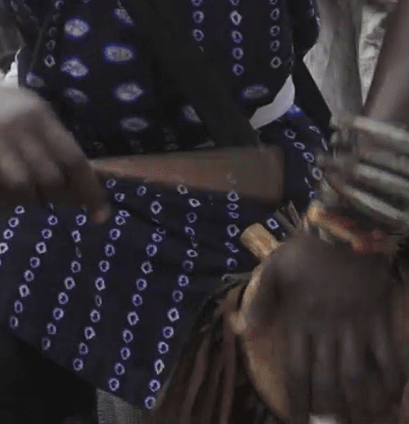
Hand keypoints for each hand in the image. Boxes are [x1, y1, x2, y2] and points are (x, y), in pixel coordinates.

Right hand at [0, 83, 109, 218]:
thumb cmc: (4, 107)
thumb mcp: (33, 111)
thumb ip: (54, 139)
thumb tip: (83, 180)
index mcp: (40, 116)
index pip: (73, 158)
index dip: (90, 190)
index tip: (100, 214)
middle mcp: (18, 127)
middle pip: (50, 178)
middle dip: (56, 197)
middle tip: (51, 199)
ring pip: (20, 186)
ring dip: (27, 201)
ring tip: (25, 199)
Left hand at [243, 230, 404, 422]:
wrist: (344, 229)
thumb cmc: (305, 251)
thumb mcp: (273, 270)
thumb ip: (259, 302)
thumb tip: (241, 329)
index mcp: (299, 320)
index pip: (296, 369)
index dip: (299, 398)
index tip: (301, 419)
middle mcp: (327, 329)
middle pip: (328, 380)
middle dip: (330, 409)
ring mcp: (356, 326)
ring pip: (359, 375)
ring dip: (362, 403)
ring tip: (364, 423)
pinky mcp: (379, 320)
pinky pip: (388, 357)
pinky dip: (392, 379)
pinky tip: (392, 398)